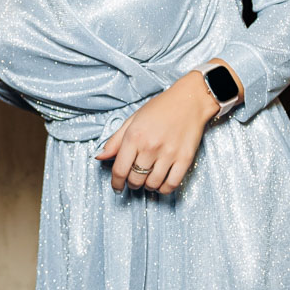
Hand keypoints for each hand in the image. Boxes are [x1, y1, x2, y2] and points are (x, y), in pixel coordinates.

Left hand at [96, 65, 238, 193]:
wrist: (190, 100)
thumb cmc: (160, 108)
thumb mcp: (133, 120)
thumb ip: (115, 140)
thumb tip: (99, 157)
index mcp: (134, 136)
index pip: (119, 170)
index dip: (116, 183)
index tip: (117, 188)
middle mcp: (150, 147)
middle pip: (135, 180)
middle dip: (132, 183)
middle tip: (134, 179)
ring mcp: (168, 154)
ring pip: (152, 184)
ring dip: (148, 186)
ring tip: (148, 179)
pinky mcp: (185, 159)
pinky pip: (171, 185)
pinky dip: (164, 189)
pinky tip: (161, 183)